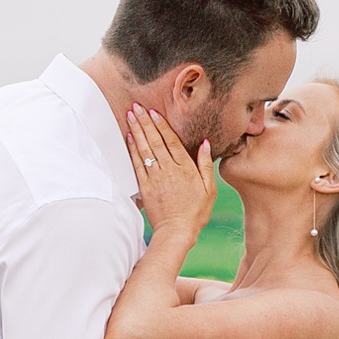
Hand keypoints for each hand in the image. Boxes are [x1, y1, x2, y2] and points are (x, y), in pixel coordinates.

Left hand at [124, 105, 215, 244]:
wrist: (177, 231)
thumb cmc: (196, 212)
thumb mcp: (210, 188)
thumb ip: (206, 164)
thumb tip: (205, 143)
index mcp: (186, 168)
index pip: (171, 141)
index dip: (161, 125)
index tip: (153, 111)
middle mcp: (169, 170)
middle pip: (155, 141)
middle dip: (145, 122)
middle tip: (136, 106)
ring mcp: (156, 178)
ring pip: (144, 149)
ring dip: (137, 131)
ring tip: (130, 115)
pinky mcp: (145, 187)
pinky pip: (137, 164)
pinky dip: (132, 149)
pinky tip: (129, 137)